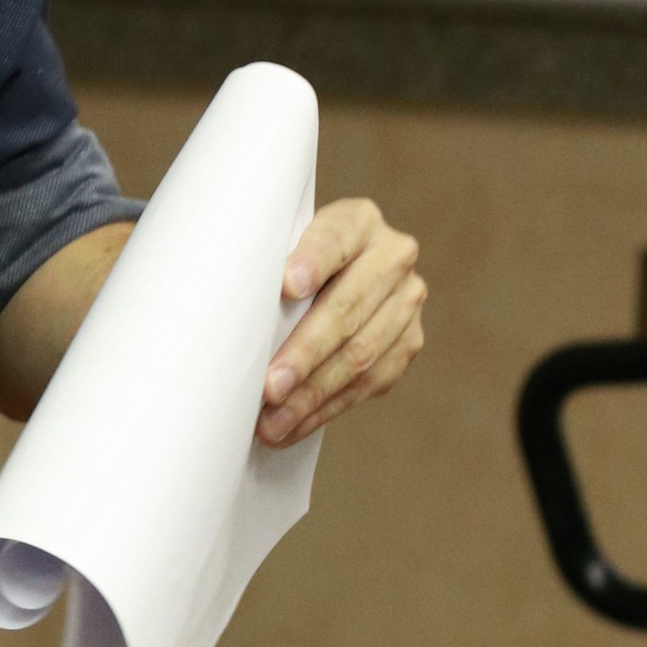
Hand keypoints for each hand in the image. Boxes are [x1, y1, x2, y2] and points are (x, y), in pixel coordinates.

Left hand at [260, 198, 426, 446]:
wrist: (330, 276)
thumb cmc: (287, 262)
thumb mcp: (281, 247)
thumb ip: (270, 265)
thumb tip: (237, 314)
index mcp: (358, 221)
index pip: (334, 239)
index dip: (311, 263)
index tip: (286, 288)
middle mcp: (393, 256)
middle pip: (347, 308)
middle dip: (305, 353)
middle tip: (269, 388)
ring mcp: (407, 300)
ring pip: (362, 354)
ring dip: (313, 394)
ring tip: (273, 423)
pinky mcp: (409, 341)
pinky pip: (371, 382)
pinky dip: (327, 408)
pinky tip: (295, 426)